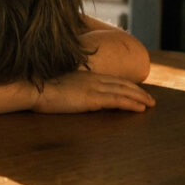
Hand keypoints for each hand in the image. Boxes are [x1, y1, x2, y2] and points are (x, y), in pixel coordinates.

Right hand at [33, 70, 155, 113]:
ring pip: (124, 91)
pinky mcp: (92, 98)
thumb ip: (70, 88)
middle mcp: (92, 79)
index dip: (126, 85)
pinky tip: (141, 108)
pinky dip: (131, 103)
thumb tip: (74, 95)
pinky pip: (118, 100)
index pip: (112, 80)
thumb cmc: (41, 89)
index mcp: (85, 76)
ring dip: (140, 97)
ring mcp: (93, 88)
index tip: (136, 90)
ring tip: (151, 104)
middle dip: (138, 91)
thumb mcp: (59, 86)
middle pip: (122, 83)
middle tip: (150, 99)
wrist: (34, 88)